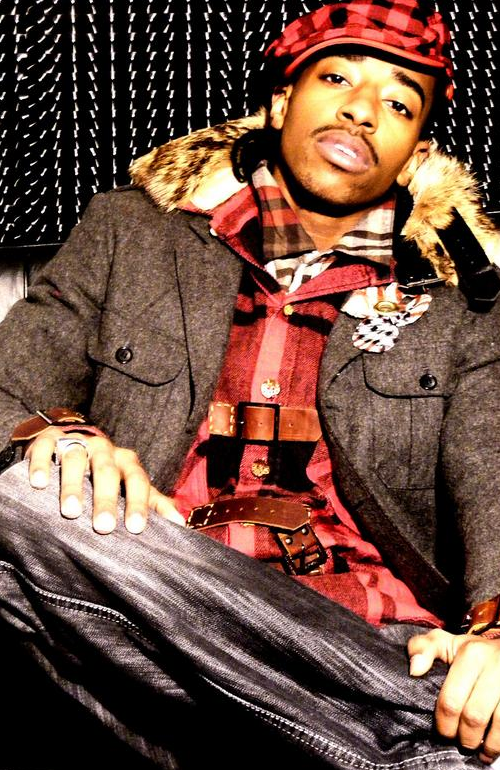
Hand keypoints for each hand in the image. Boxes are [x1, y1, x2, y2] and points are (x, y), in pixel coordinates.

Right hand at [25, 427, 184, 534]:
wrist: (72, 440)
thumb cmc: (107, 472)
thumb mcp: (130, 484)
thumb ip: (153, 502)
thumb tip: (179, 525)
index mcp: (126, 461)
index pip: (137, 481)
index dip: (138, 503)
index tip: (135, 528)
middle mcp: (104, 449)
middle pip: (107, 472)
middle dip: (106, 499)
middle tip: (103, 526)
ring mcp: (76, 442)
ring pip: (76, 460)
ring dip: (73, 486)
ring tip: (70, 512)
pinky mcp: (49, 439)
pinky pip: (46, 449)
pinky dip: (42, 465)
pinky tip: (39, 484)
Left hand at [408, 628, 499, 762]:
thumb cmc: (469, 650)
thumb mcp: (444, 642)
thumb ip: (422, 648)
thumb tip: (414, 671)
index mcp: (471, 655)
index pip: (451, 700)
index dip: (444, 723)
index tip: (442, 732)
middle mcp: (493, 668)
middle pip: (474, 717)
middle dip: (464, 737)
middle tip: (459, 742)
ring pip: (498, 725)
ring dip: (485, 745)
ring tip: (476, 749)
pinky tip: (491, 749)